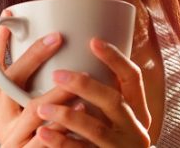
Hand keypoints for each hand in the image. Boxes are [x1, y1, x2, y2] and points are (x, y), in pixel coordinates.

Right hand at [0, 10, 76, 146]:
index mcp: (1, 103)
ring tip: (80, 76)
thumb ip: (34, 84)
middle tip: (56, 37)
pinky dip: (64, 122)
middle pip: (10, 81)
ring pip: (33, 109)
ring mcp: (13, 139)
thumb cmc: (39, 134)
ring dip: (57, 90)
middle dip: (33, 56)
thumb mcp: (27, 108)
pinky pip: (45, 139)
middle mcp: (2, 118)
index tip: (8, 16)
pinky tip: (82, 107)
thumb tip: (56, 44)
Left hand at [34, 37, 151, 146]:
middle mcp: (134, 129)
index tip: (93, 41)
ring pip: (95, 129)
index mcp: (137, 110)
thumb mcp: (120, 118)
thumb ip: (107, 95)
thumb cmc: (115, 139)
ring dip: (66, 116)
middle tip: (57, 74)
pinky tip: (42, 134)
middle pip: (113, 101)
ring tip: (42, 108)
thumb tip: (84, 56)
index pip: (132, 77)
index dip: (115, 58)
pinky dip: (61, 142)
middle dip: (84, 85)